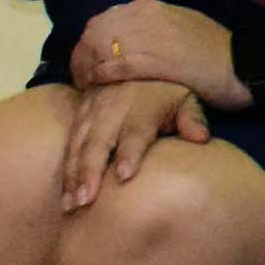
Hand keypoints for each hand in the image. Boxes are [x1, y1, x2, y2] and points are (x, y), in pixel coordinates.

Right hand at [58, 76, 208, 209]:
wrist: (132, 59)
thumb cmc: (166, 90)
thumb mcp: (185, 98)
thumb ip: (192, 119)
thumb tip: (201, 138)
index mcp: (143, 108)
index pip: (136, 133)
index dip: (129, 153)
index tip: (124, 176)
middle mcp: (113, 110)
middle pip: (99, 143)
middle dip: (90, 172)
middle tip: (85, 201)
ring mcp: (92, 113)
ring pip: (78, 146)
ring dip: (72, 175)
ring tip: (70, 204)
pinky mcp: (79, 115)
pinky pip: (68, 143)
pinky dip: (64, 169)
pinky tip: (63, 193)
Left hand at [73, 0, 248, 109]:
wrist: (248, 64)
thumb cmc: (217, 52)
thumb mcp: (182, 27)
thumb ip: (154, 28)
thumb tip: (129, 37)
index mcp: (151, 7)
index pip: (104, 20)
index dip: (90, 43)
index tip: (89, 62)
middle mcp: (146, 15)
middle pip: (96, 32)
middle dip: (83, 56)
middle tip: (83, 78)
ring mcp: (150, 35)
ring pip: (100, 47)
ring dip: (87, 68)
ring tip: (87, 85)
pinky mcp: (156, 60)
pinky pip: (115, 65)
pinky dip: (101, 75)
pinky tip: (98, 85)